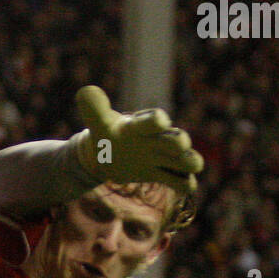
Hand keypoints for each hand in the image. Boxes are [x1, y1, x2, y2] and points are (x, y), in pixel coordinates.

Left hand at [76, 86, 202, 193]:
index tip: (159, 122)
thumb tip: (86, 91)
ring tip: (192, 166)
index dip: (157, 121)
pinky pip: (177, 179)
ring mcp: (160, 157)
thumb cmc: (105, 135)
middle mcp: (155, 139)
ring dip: (188, 162)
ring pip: (182, 159)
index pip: (153, 120)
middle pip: (174, 139)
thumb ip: (94, 109)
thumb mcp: (98, 123)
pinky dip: (184, 182)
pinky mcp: (160, 173)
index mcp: (141, 126)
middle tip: (180, 146)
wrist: (106, 154)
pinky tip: (188, 186)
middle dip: (178, 142)